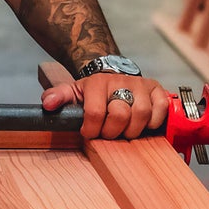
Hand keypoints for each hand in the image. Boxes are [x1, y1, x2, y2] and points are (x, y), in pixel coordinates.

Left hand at [40, 67, 170, 140]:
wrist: (113, 75)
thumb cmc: (94, 91)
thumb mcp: (73, 91)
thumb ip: (58, 97)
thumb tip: (47, 105)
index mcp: (98, 82)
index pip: (95, 112)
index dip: (92, 129)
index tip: (89, 133)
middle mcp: (121, 81)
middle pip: (120, 114)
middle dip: (112, 131)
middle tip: (108, 134)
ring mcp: (141, 85)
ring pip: (141, 114)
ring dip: (132, 130)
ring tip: (124, 131)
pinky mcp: (157, 90)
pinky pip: (161, 109)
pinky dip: (154, 121)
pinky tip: (143, 124)